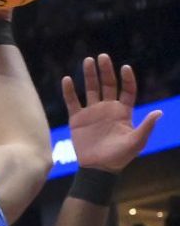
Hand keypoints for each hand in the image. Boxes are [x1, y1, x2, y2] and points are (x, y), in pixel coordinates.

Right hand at [63, 54, 161, 173]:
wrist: (98, 168)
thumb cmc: (120, 156)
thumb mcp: (137, 141)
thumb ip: (146, 126)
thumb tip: (158, 113)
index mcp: (123, 111)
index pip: (127, 90)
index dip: (127, 79)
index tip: (125, 68)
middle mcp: (108, 108)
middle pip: (108, 84)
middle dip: (105, 70)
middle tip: (102, 57)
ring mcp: (92, 113)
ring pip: (91, 89)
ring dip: (89, 75)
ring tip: (88, 60)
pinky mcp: (77, 120)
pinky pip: (72, 102)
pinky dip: (69, 91)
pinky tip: (67, 79)